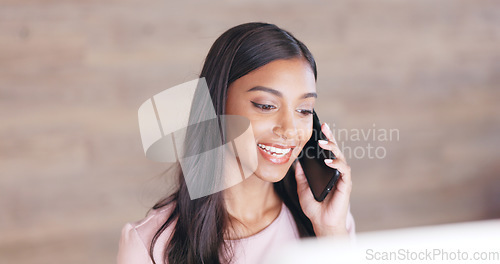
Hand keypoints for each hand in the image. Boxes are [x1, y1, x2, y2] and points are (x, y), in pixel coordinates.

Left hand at [295, 122, 351, 236]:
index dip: (325, 139)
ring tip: (322, 143)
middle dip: (330, 137)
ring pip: (340, 157)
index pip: (326, 152)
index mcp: (326, 171)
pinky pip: (344, 171)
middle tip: (324, 127)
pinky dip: (337, 164)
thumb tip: (296, 162)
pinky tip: (328, 161)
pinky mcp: (345, 185)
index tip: (320, 127)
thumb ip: (300, 175)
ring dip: (332, 148)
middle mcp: (335, 172)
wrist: (321, 223)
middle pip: (335, 150)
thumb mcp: (302, 188)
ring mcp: (341, 177)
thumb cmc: (314, 207)